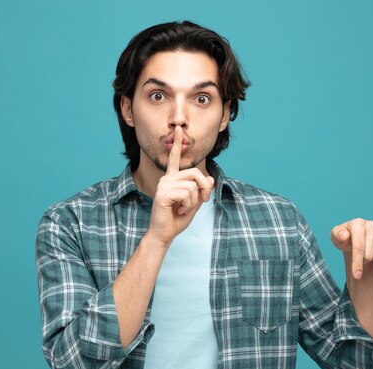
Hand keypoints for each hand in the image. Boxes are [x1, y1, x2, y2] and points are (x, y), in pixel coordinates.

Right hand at [146, 126, 214, 246]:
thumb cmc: (176, 220)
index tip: (179, 130)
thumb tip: (209, 177)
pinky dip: (188, 205)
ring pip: (193, 185)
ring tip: (183, 209)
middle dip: (204, 189)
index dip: (178, 144)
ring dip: (194, 201)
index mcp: (172, 179)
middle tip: (203, 201)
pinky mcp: (163, 193)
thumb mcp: (195, 204)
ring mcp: (163, 185)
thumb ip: (202, 190)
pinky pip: (187, 193)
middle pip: (195, 173)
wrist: (164, 234)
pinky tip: (178, 211)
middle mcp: (167, 179)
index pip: (175, 159)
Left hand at [330, 218, 372, 278]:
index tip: (356, 276)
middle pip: (369, 254)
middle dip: (363, 260)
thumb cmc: (344, 239)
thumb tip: (344, 236)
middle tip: (358, 254)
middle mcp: (372, 224)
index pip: (359, 248)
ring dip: (371, 258)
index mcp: (357, 223)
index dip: (357, 263)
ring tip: (366, 251)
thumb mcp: (335, 238)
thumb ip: (336, 235)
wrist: (357, 237)